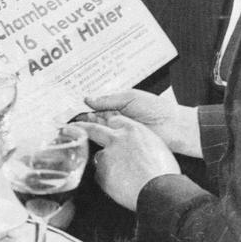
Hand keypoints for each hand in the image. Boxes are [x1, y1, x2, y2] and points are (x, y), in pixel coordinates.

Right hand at [82, 89, 201, 156]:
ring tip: (72, 127)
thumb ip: (109, 99)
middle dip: (81, 117)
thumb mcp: (131, 97)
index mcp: (119, 104)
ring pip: (97, 129)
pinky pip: (106, 141)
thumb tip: (88, 98)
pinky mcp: (122, 144)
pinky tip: (86, 137)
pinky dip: (96, 139)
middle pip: (94, 117)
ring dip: (86, 127)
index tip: (70, 107)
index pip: (97, 104)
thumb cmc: (158, 109)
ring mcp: (119, 131)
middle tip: (66, 118)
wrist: (174, 128)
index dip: (83, 106)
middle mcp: (117, 117)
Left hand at [86, 115, 181, 210]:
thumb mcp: (157, 147)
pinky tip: (120, 186)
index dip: (108, 125)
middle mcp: (117, 138)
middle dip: (82, 127)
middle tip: (71, 127)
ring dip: (107, 165)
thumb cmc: (164, 173)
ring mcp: (107, 154)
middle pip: (93, 129)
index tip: (103, 126)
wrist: (160, 192)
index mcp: (133, 130)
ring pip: (100, 157)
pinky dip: (107, 180)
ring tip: (124, 177)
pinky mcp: (101, 171)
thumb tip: (136, 147)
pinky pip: (100, 175)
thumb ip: (141, 142)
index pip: (114, 120)